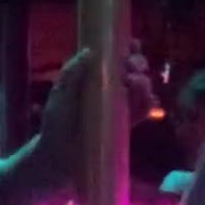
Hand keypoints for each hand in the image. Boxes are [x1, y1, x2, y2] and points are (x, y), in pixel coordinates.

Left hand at [36, 43, 158, 180]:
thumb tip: (90, 51)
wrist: (59, 158)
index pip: (116, 57)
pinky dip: (148, 104)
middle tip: (132, 67)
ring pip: (142, 88)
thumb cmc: (56, 123)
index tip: (132, 46)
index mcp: (95, 76)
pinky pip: (143, 111)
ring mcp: (120, 107)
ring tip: (135, 83)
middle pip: (133, 69)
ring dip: (144, 82)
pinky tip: (148, 101)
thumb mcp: (60, 95)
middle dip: (138, 64)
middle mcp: (111, 88)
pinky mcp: (126, 125)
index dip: (127, 48)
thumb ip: (72, 74)